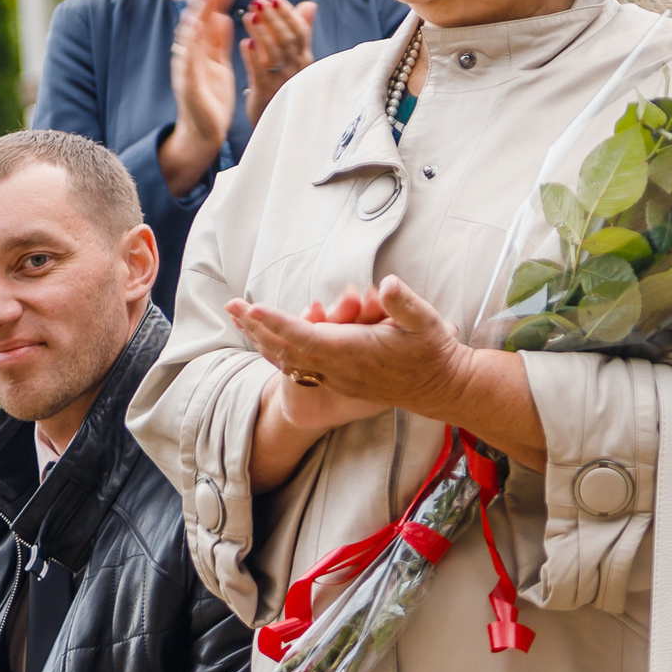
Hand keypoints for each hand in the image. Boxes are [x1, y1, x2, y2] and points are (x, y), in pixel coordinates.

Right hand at [158, 0, 238, 196]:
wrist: (203, 133)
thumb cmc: (211, 99)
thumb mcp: (218, 65)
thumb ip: (218, 42)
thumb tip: (221, 16)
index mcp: (199, 53)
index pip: (204, 21)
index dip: (210, 2)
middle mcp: (189, 58)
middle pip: (195, 24)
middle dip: (203, 2)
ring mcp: (187, 71)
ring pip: (190, 38)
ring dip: (197, 17)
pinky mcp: (188, 85)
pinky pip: (189, 61)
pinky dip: (192, 44)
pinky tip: (197, 28)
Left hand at [228, 277, 473, 421]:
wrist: (440, 387)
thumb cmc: (434, 351)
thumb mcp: (427, 322)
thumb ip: (404, 304)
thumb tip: (386, 284)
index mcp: (354, 352)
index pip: (307, 336)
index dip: (278, 323)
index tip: (254, 309)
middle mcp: (339, 368)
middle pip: (288, 349)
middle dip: (258, 327)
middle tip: (231, 306)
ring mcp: (337, 378)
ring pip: (289, 361)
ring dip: (263, 339)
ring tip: (241, 318)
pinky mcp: (339, 381)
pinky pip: (299, 368)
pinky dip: (278, 352)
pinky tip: (267, 341)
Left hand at [240, 0, 317, 127]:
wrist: (281, 127)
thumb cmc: (286, 88)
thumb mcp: (297, 60)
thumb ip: (301, 32)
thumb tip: (309, 4)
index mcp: (305, 59)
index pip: (300, 31)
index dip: (287, 14)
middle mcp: (297, 69)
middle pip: (288, 39)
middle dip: (273, 18)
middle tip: (258, 2)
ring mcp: (282, 82)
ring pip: (275, 53)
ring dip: (262, 32)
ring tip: (249, 17)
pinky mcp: (266, 95)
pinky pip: (260, 73)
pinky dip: (253, 56)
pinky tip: (244, 43)